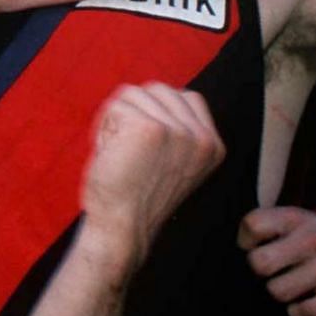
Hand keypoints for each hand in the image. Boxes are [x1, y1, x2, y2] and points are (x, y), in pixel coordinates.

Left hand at [78, 83, 223, 270]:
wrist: (122, 227)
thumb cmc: (136, 194)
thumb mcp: (175, 161)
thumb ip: (177, 130)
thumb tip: (155, 93)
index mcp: (212, 145)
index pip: (185, 96)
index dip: (154, 110)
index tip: (144, 144)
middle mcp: (201, 137)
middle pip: (157, 89)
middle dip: (133, 111)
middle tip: (127, 149)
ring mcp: (177, 131)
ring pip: (132, 94)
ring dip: (116, 119)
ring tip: (119, 152)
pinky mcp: (148, 129)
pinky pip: (114, 106)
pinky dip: (103, 127)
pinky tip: (110, 153)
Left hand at [239, 206, 315, 315]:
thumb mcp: (298, 221)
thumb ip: (268, 228)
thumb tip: (231, 251)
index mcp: (296, 217)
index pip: (252, 225)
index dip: (246, 241)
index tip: (256, 246)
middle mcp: (314, 238)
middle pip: (260, 263)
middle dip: (261, 271)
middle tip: (274, 271)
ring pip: (278, 291)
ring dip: (282, 292)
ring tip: (293, 285)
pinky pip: (307, 311)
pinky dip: (300, 313)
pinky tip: (304, 303)